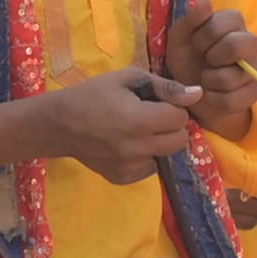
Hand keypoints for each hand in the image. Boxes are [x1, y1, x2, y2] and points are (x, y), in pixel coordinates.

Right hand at [0, 69, 197, 180]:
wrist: (59, 124)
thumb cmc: (94, 95)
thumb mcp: (128, 79)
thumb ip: (165, 86)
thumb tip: (197, 94)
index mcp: (142, 120)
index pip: (181, 117)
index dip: (172, 107)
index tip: (155, 103)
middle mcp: (139, 148)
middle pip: (180, 140)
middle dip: (171, 127)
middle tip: (151, 118)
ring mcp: (131, 166)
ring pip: (167, 156)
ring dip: (160, 143)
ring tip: (138, 132)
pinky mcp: (123, 178)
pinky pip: (150, 168)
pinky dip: (145, 157)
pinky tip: (126, 145)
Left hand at [165, 0, 256, 135]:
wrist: (189, 93)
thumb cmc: (187, 59)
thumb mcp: (180, 38)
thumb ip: (191, 19)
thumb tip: (204, 1)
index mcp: (234, 23)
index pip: (227, 22)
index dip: (205, 35)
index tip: (196, 43)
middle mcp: (250, 43)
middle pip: (237, 45)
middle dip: (211, 56)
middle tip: (204, 60)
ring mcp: (254, 70)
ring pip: (231, 77)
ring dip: (208, 80)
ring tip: (205, 78)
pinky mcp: (253, 94)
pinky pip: (230, 100)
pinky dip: (212, 99)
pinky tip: (210, 94)